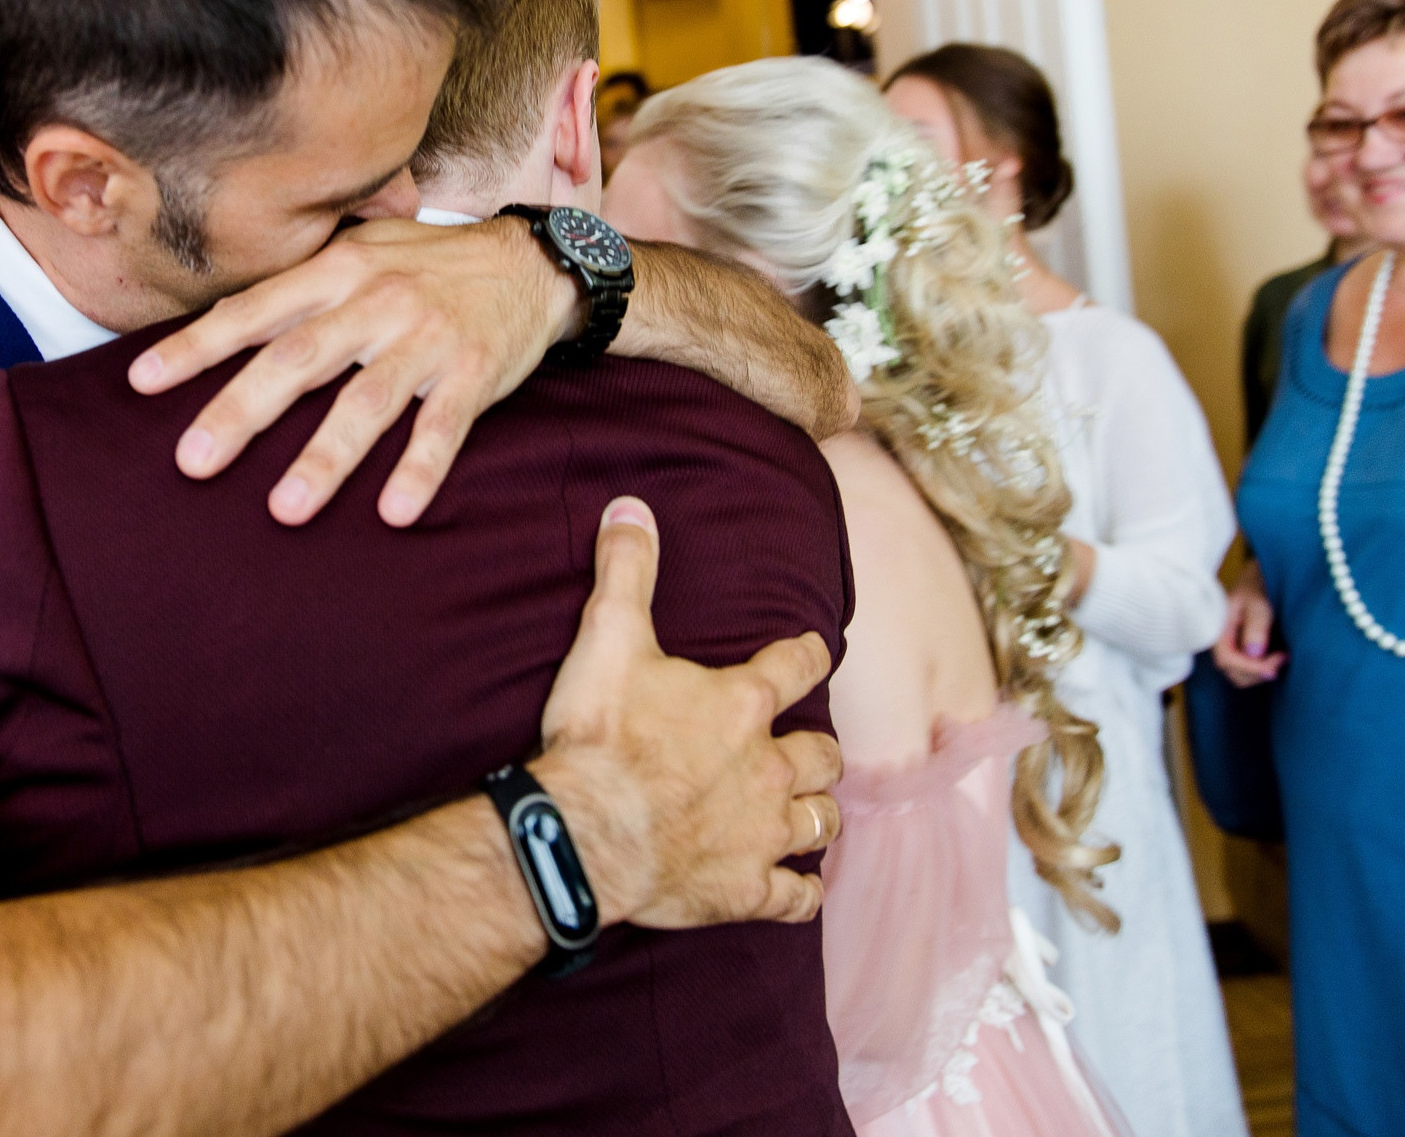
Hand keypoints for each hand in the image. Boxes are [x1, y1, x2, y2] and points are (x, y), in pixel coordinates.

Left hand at [130, 217, 579, 526]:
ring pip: (366, 401)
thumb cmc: (430, 263)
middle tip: (194, 462)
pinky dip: (419, 470)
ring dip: (324, 458)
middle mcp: (376, 300)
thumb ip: (303, 283)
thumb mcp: (364, 250)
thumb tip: (226, 320)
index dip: (197, 346)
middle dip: (241, 412)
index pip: (255, 311)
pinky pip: (443, 428)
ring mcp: (426, 338)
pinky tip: (393, 513)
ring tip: (284, 510)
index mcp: (339, 270)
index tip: (142, 382)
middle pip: (298, 360)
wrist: (532, 261)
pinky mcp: (473, 373)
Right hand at [529, 497, 841, 929]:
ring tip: (809, 812)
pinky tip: (801, 889)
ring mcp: (761, 833)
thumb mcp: (607, 637)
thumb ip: (626, 571)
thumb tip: (632, 507)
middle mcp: (767, 767)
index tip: (811, 651)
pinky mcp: (745, 890)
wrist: (583, 833)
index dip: (806, 654)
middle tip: (806, 750)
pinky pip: (796, 897)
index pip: (795, 666)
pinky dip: (802, 892)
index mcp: (741, 703)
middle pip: (822, 755)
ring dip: (817, 814)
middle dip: (818, 751)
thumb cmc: (598, 736)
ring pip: (820, 821)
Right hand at [1212, 560, 1284, 686]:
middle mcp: (1223, 641)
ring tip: (1282, 656)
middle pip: (1232, 672)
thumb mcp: (1258, 600)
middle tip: (1282, 658)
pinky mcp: (1244, 649)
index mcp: (1219, 628)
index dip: (1250, 667)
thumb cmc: (1258, 583)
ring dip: (1261, 672)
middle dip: (1257, 672)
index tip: (1276, 662)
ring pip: (1240, 675)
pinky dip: (1263, 669)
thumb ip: (1256, 625)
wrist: (1262, 575)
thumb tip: (1254, 653)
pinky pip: (1249, 670)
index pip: (1226, 659)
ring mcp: (1233, 646)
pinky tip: (1279, 656)